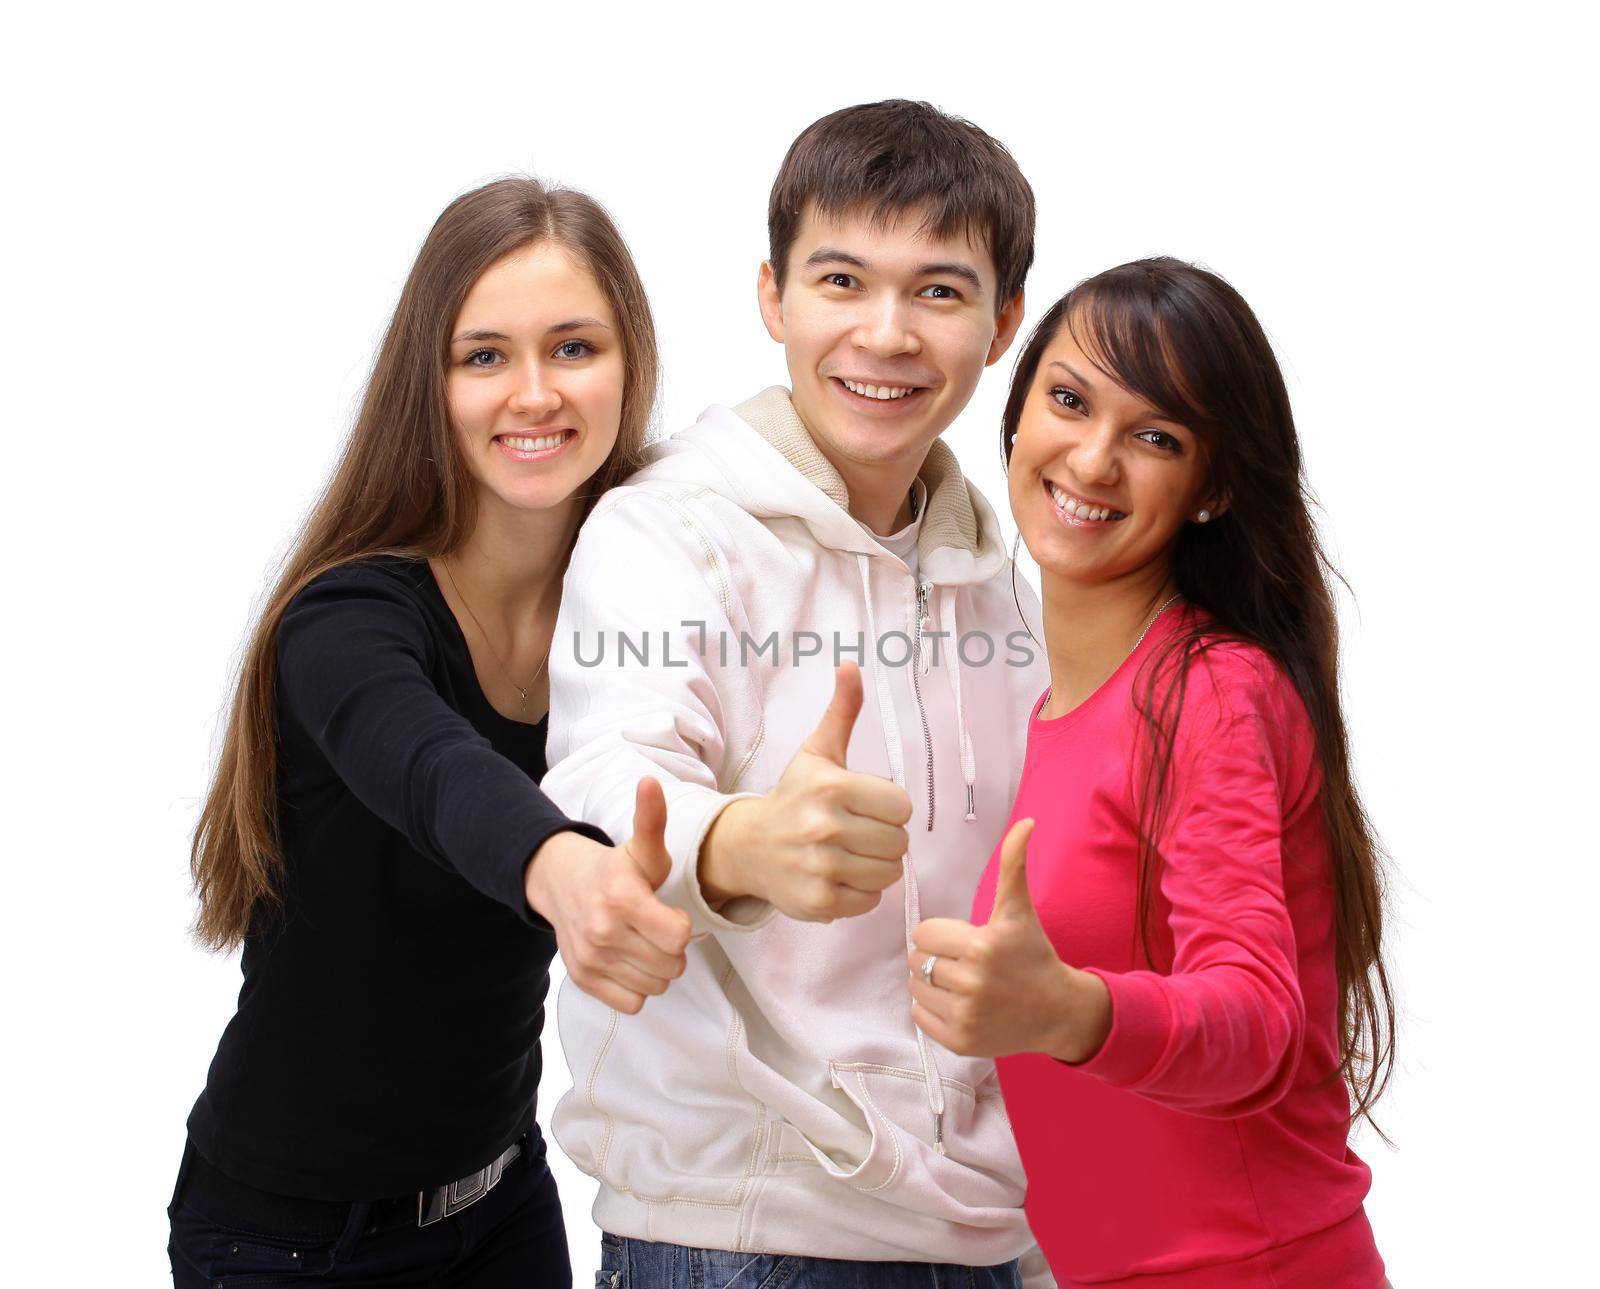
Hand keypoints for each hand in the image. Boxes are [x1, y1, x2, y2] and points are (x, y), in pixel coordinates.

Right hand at [525, 777, 692, 1013]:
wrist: (560, 885)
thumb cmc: (614, 869)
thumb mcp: (641, 847)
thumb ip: (652, 819)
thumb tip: (650, 782)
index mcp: (622, 897)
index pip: (678, 938)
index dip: (681, 928)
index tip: (669, 913)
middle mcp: (604, 931)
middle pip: (671, 966)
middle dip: (673, 950)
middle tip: (658, 930)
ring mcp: (592, 958)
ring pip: (655, 987)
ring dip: (657, 969)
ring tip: (644, 944)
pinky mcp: (584, 979)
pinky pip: (632, 1003)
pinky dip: (638, 987)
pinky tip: (631, 962)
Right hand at [699, 662, 911, 921]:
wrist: (748, 846)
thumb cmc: (794, 796)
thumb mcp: (818, 752)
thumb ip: (842, 711)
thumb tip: (851, 664)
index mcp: (831, 786)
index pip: (901, 806)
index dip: (887, 807)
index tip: (864, 806)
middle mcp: (824, 827)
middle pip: (899, 843)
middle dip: (883, 838)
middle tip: (856, 832)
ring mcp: (820, 868)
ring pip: (889, 873)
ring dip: (875, 866)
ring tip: (849, 854)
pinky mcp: (818, 902)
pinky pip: (870, 901)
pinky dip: (860, 893)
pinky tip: (837, 876)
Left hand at [908, 818, 1111, 1060]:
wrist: (1057, 1011)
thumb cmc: (1033, 955)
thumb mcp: (1020, 909)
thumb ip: (1014, 864)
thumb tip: (1026, 822)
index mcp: (982, 945)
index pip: (924, 933)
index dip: (941, 933)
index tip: (964, 940)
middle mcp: (973, 982)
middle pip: (917, 960)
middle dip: (935, 957)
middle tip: (962, 962)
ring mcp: (966, 1015)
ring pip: (916, 986)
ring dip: (931, 983)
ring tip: (960, 982)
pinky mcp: (960, 1041)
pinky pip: (919, 1016)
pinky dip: (931, 1009)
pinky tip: (958, 1003)